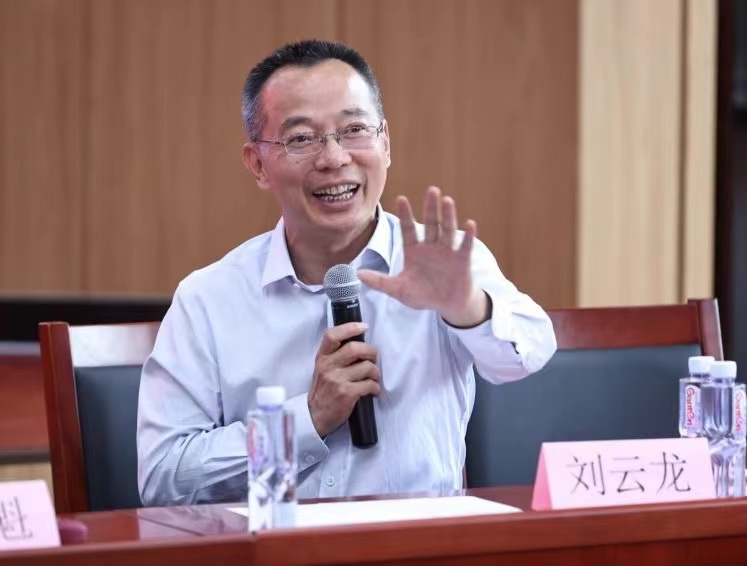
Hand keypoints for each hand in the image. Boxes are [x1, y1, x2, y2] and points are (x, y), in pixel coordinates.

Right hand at [309, 322, 380, 437]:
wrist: (315, 416)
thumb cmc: (323, 391)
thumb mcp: (322, 369)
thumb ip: (335, 356)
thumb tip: (360, 344)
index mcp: (322, 358)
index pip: (332, 335)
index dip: (349, 327)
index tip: (363, 327)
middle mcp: (328, 366)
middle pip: (355, 348)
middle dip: (371, 352)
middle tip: (374, 358)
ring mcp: (337, 380)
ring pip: (366, 367)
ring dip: (376, 373)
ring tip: (374, 378)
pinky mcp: (346, 393)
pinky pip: (369, 384)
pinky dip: (375, 387)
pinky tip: (372, 390)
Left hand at [359, 186, 489, 326]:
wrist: (447, 304)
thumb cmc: (424, 294)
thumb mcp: (399, 289)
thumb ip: (380, 282)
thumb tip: (358, 275)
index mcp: (414, 251)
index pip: (408, 230)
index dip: (405, 215)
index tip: (401, 199)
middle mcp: (431, 247)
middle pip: (431, 224)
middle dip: (430, 208)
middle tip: (432, 190)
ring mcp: (447, 252)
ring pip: (447, 230)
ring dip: (448, 216)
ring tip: (447, 200)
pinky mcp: (462, 260)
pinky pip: (464, 246)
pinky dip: (468, 236)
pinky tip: (469, 224)